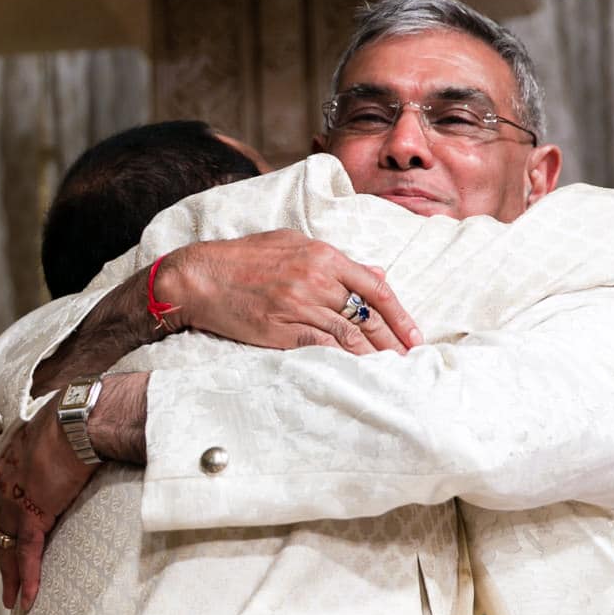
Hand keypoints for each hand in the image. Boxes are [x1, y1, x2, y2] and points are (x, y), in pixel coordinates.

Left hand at [0, 397, 94, 611]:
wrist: (80, 417)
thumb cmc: (76, 418)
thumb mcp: (56, 436)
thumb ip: (56, 452)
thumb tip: (74, 452)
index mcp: (10, 464)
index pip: (3, 504)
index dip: (6, 528)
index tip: (9, 544)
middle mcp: (5, 484)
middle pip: (0, 530)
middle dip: (3, 558)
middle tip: (7, 584)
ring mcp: (16, 500)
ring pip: (8, 547)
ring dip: (11, 576)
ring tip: (14, 601)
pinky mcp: (32, 514)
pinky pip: (27, 553)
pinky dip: (27, 577)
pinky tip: (27, 599)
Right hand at [154, 232, 421, 354]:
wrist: (199, 277)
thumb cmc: (242, 258)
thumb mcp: (291, 243)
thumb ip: (334, 258)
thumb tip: (374, 270)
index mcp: (322, 255)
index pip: (374, 286)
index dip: (399, 313)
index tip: (413, 333)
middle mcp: (316, 279)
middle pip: (367, 314)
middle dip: (393, 339)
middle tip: (411, 358)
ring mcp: (299, 306)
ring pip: (350, 335)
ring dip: (374, 355)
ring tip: (391, 370)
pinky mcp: (282, 330)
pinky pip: (324, 347)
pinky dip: (345, 360)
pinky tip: (359, 370)